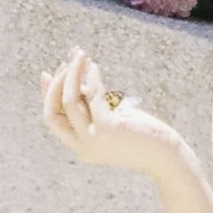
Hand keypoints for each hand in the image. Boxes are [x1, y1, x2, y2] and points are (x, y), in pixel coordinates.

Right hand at [40, 45, 187, 179]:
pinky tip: (94, 66)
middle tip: (65, 62)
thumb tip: (76, 78)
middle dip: (54, 84)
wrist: (165, 157)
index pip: (52, 119)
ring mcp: (93, 139)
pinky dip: (91, 77)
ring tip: (80, 55)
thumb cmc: (140, 136)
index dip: (47, 94)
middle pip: (52, 112)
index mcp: (79, 147)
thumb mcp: (110, 119)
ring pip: (69, 100)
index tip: (49, 73)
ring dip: (72, 74)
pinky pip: (93, 95)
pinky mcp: (108, 128)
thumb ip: (91, 106)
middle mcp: (81, 147)